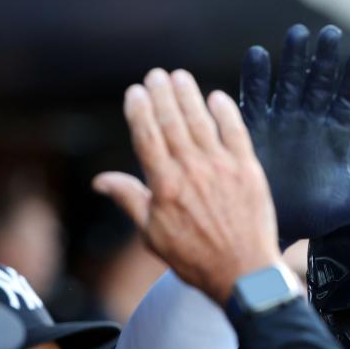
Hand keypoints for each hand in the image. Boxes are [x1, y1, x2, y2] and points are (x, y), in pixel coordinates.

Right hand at [93, 68, 280, 303]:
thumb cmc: (196, 259)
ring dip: (189, 95)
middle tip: (157, 75)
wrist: (243, 273)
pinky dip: (226, 112)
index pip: (147, 136)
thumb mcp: (153, 235)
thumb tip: (100, 180)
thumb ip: (130, 200)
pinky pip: (236, 132)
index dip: (140, 110)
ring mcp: (222, 168)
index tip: (136, 91)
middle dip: (162, 94)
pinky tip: (217, 97)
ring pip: (202, 122)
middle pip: (173, 122)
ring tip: (180, 77)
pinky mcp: (249, 171)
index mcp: (165, 186)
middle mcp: (192, 171)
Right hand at [239, 24, 349, 245]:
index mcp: (336, 135)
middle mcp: (309, 121)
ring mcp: (280, 120)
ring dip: (293, 59)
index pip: (349, 99)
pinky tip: (259, 55)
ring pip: (288, 81)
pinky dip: (255, 77)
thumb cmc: (313, 216)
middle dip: (325, 59)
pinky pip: (254, 97)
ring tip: (298, 34)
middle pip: (319, 82)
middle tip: (330, 34)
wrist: (272, 228)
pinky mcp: (252, 127)